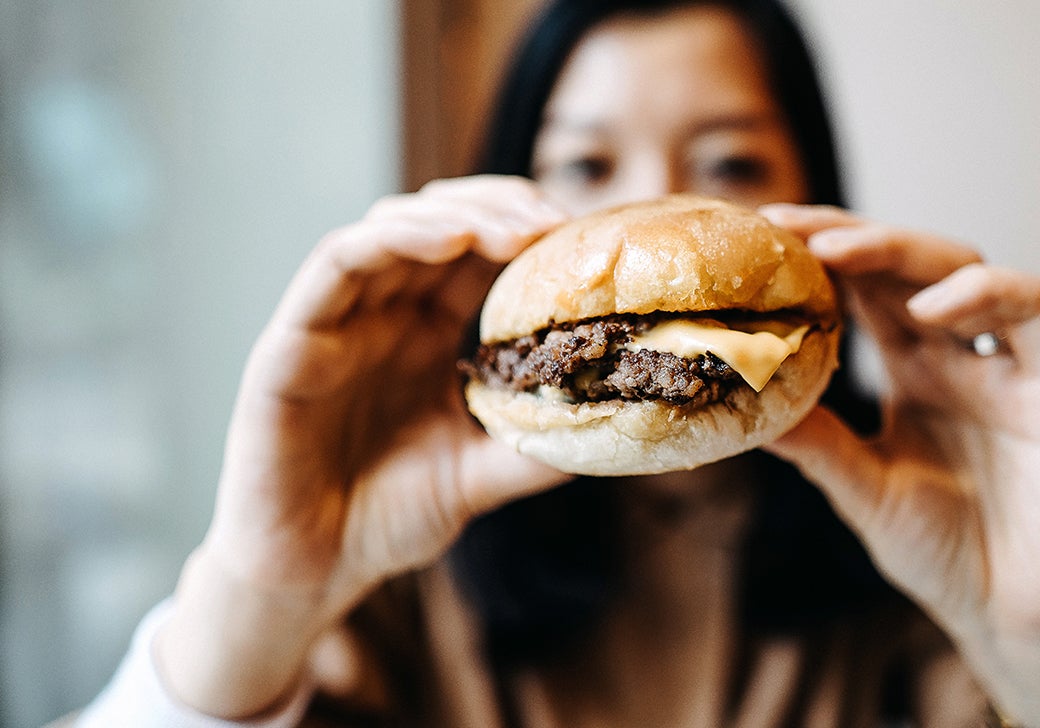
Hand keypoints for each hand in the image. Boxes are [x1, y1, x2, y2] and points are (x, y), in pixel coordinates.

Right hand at [157, 176, 571, 718]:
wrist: (310, 573)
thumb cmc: (384, 520)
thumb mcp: (478, 479)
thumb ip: (533, 451)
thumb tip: (610, 429)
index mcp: (423, 334)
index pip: (476, 254)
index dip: (527, 232)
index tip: (581, 236)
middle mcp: (380, 316)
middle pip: (439, 224)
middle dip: (502, 208)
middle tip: (557, 220)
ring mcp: (335, 323)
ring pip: (391, 227)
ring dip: (458, 212)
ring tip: (518, 227)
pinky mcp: (291, 341)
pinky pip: (338, 264)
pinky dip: (394, 238)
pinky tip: (451, 238)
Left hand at [760, 205, 1039, 726]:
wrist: (1012, 619)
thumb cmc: (943, 553)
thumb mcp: (862, 489)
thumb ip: (816, 442)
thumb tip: (737, 402)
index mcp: (913, 372)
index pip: (865, 288)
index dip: (819, 255)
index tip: (759, 236)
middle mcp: (959, 357)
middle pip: (907, 265)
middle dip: (849, 236)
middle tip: (787, 228)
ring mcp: (1008, 368)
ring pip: (967, 268)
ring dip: (904, 250)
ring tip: (838, 253)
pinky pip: (1033, 314)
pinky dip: (983, 294)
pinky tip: (927, 307)